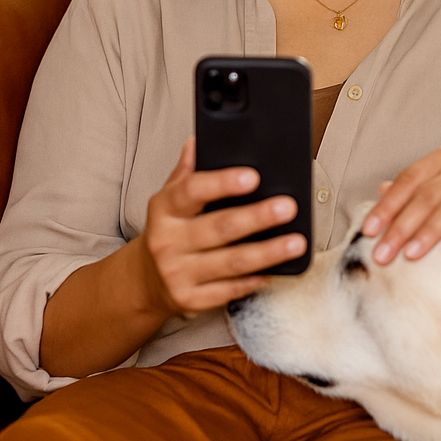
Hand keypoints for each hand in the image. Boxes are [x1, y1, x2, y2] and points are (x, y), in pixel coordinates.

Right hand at [140, 137, 305, 316]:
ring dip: (267, 253)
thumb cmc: (168, 232)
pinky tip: (275, 271)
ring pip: (231, 262)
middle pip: (219, 227)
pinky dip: (255, 281)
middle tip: (288, 208)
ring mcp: (178, 273)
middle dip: (257, 217)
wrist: (144, 281)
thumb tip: (198, 141)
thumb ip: (187, 172)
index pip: (192, 191)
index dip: (223, 183)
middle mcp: (168, 241)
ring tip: (296, 243)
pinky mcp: (190, 299)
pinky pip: (229, 290)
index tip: (253, 177)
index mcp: (164, 209)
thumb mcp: (169, 200)